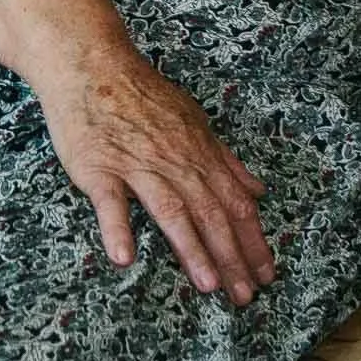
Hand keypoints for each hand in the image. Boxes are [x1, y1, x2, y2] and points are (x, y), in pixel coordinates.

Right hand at [37, 48, 277, 306]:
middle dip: (232, 257)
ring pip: (171, 211)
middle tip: (247, 295)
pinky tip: (125, 258)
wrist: (93, 65)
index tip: (267, 273)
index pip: (236, 203)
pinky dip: (118, 228)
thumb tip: (258, 190)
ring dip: (192, 249)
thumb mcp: (195, 122)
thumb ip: (226, 161)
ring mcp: (137, 164)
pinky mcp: (98, 167)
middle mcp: (176, 161)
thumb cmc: (144, 96)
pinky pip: (111, 202)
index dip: (253, 240)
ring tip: (209, 285)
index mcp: (200, 153)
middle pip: (211, 214)